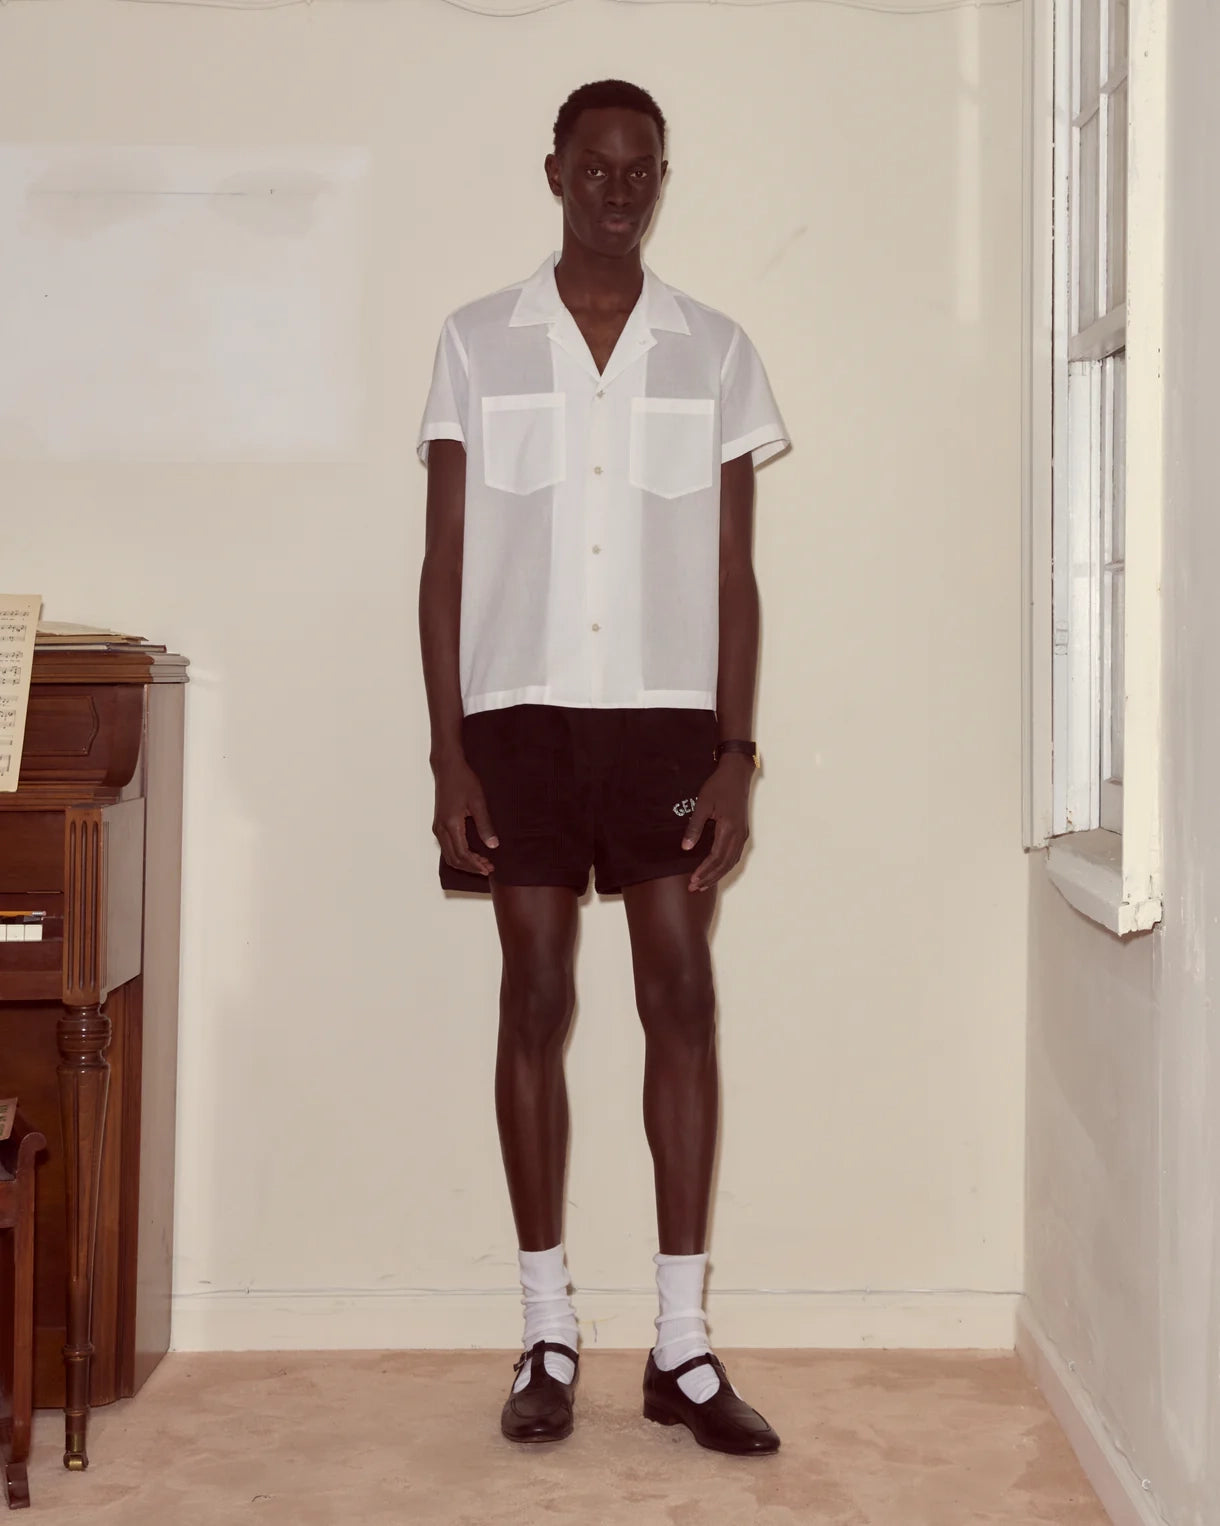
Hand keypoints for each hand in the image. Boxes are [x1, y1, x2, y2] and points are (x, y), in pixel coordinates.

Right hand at [432, 756, 498, 875]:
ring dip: (465, 862)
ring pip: (449, 855)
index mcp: (451, 824)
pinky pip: (447, 847)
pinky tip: (473, 853)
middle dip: (471, 867)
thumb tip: (493, 845)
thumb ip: (485, 825)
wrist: (448, 768)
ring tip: (483, 863)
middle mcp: (441, 829)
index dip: (475, 864)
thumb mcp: (478, 802)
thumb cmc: (463, 781)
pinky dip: (459, 855)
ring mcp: (438, 827)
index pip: (462, 854)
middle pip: (454, 859)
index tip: (488, 868)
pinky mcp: (439, 824)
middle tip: (488, 868)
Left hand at [682, 754, 753, 891]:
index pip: (716, 857)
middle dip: (709, 878)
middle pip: (724, 864)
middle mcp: (739, 835)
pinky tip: (715, 871)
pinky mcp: (742, 832)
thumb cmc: (718, 786)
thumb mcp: (703, 804)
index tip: (692, 880)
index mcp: (729, 828)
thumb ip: (694, 826)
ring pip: (731, 862)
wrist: (737, 774)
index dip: (704, 871)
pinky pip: (734, 855)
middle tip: (694, 888)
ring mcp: (743, 834)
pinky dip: (725, 867)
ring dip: (717, 875)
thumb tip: (685, 848)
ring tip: (703, 884)